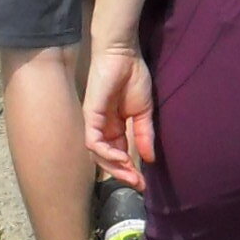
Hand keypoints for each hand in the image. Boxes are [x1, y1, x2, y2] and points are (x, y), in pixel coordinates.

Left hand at [82, 37, 155, 184]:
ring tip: (130, 175)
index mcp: (115, 127)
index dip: (130, 170)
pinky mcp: (90, 115)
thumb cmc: (133, 77)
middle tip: (137, 185)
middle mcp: (103, 128)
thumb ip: (144, 135)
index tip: (143, 183)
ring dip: (114, 167)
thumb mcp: (144, 112)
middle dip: (122, 174)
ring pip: (98, 154)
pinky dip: (106, 153)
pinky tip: (121, 158)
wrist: (124, 55)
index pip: (119, 154)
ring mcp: (95, 122)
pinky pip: (93, 141)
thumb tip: (149, 159)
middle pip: (107, 159)